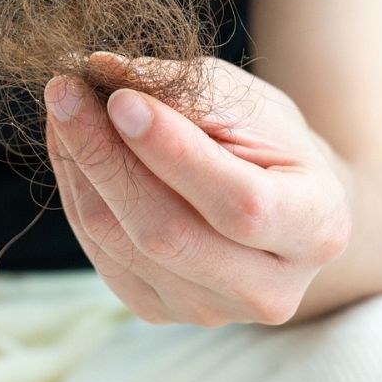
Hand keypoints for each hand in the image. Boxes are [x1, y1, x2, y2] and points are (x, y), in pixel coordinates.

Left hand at [45, 53, 351, 325]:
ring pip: (120, 242)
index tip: (120, 99)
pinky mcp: (158, 310)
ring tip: (65, 106)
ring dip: (79, 167)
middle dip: (105, 155)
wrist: (279, 204)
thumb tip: (104, 72)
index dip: (173, 153)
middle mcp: (269, 289)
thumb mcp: (247, 102)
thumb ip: (184, 91)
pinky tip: (71, 146)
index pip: (239, 203)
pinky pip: (98, 251)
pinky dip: (77, 191)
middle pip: (167, 234)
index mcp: (316, 228)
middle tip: (66, 92)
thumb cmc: (270, 142)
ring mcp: (210, 310)